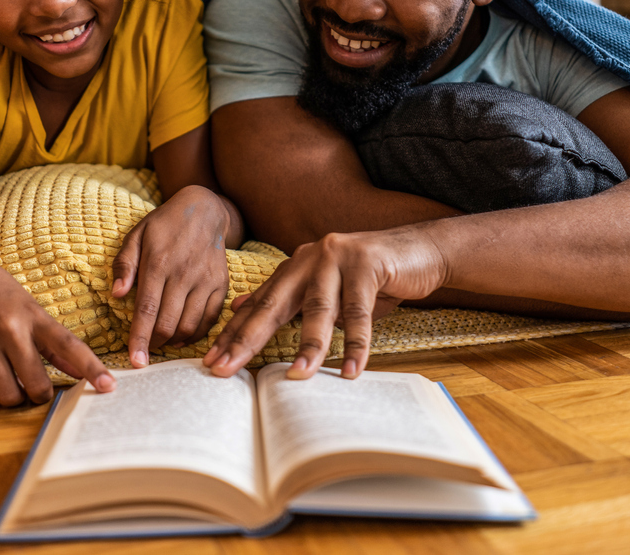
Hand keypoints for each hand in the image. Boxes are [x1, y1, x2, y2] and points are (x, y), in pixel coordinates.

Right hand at [0, 247, 115, 407]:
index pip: (70, 346)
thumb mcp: (32, 309)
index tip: (109, 386)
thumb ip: (53, 343)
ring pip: (7, 394)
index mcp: (34, 316)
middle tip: (36, 389)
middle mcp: (10, 328)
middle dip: (41, 395)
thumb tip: (78, 372)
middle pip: (37, 384)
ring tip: (12, 388)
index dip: (92, 368)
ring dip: (14, 400)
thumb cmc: (0, 293)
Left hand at [112, 185, 230, 366]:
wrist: (205, 210)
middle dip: (155, 344)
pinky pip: (211, 319)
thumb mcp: (137, 235)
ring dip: (174, 341)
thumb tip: (116, 294)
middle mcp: (184, 273)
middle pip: (168, 323)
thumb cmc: (164, 225)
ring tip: (162, 342)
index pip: (147, 309)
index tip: (135, 361)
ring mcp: (206, 280)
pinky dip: (197, 334)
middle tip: (145, 352)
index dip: (140, 338)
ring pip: (190, 325)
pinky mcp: (221, 284)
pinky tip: (183, 336)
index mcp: (158, 262)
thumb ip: (124, 264)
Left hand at [202, 225, 448, 380]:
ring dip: (309, 346)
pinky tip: (350, 370)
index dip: (234, 334)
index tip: (211, 362)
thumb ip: (286, 298)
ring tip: (297, 377)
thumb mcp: (324, 288)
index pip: (259, 305)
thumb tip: (240, 308)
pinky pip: (359, 311)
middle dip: (248, 339)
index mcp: (295, 266)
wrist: (418, 251)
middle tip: (225, 369)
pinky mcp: (368, 264)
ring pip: (318, 309)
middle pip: (274, 304)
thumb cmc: (369, 277)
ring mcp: (338, 258)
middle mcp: (310, 258)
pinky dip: (356, 344)